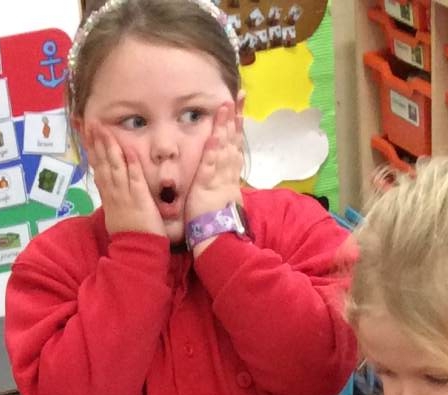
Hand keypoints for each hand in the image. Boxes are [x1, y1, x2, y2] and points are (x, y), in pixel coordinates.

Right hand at [90, 129, 163, 236]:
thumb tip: (104, 186)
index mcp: (108, 197)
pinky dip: (131, 163)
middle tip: (91, 123)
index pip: (98, 169)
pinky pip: (134, 177)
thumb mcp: (112, 216)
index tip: (87, 135)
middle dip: (97, 142)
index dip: (92, 151)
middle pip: (103, 163)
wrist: (135, 252)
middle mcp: (113, 193)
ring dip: (110, 147)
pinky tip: (128, 148)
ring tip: (104, 129)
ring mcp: (125, 195)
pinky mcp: (139, 198)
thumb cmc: (127, 236)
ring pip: (115, 166)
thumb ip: (109, 199)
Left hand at [186, 99, 244, 236]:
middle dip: (235, 119)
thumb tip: (225, 178)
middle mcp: (227, 176)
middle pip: (233, 142)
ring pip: (223, 149)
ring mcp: (219, 180)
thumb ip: (223, 188)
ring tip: (226, 106)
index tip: (240, 109)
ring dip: (225, 127)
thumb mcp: (223, 203)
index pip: (235, 148)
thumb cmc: (219, 227)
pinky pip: (210, 166)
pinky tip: (215, 135)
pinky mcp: (207, 187)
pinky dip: (213, 150)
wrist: (220, 244)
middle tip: (238, 96)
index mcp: (230, 179)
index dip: (238, 128)